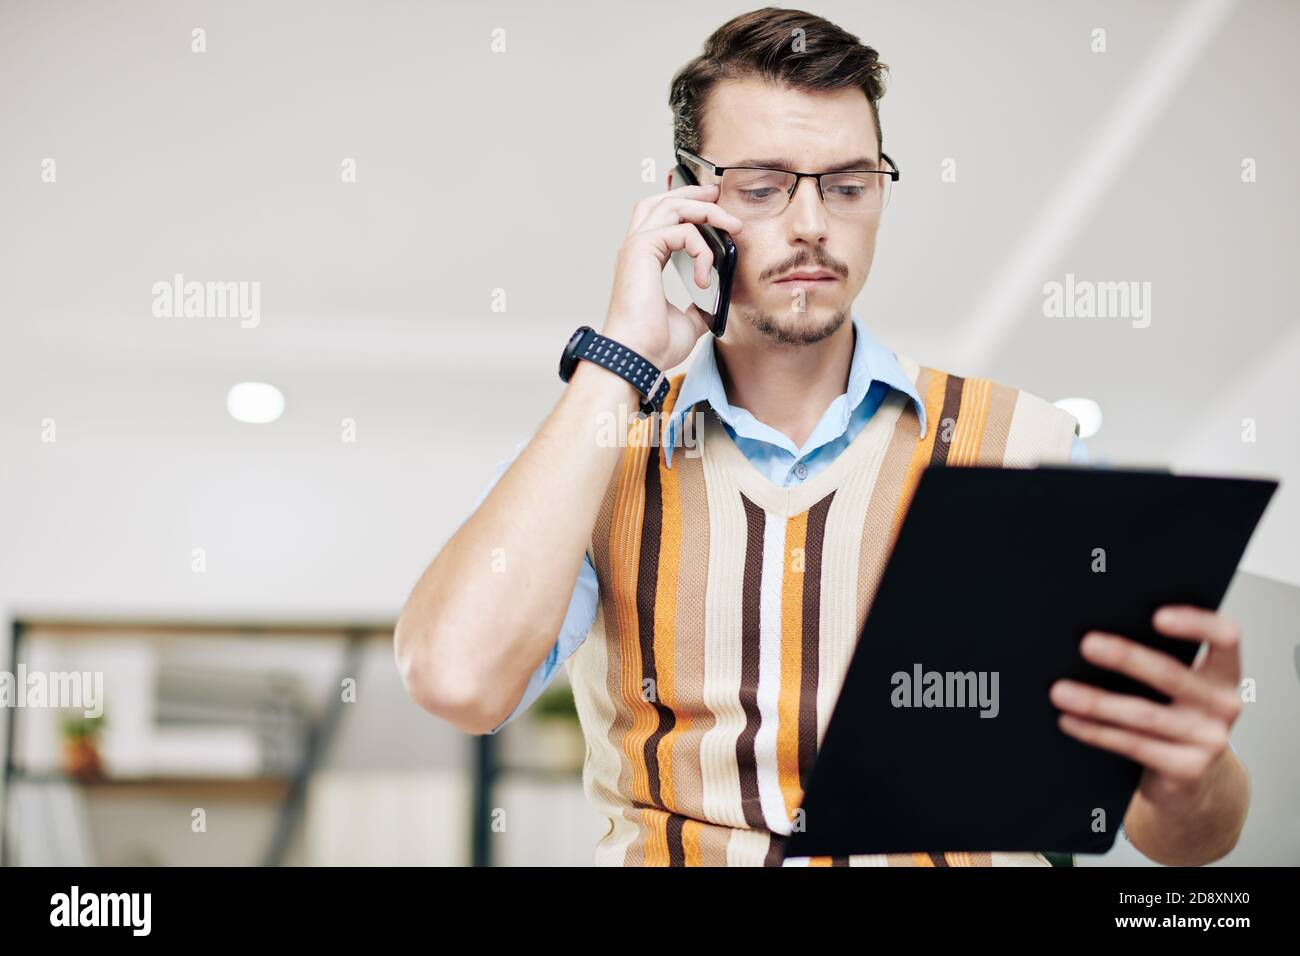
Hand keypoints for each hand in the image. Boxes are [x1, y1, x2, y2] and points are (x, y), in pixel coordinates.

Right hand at [602, 183, 742, 370]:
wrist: (638, 358)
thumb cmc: (654, 345)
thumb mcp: (689, 321)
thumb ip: (700, 305)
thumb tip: (718, 300)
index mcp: (644, 260)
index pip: (661, 217)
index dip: (687, 206)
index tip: (716, 209)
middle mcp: (636, 249)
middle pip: (662, 200)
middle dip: (694, 194)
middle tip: (720, 197)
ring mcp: (636, 247)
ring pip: (672, 206)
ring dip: (706, 212)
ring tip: (732, 226)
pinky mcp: (641, 250)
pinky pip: (682, 232)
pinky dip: (701, 249)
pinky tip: (704, 275)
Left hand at [1049, 605, 1243, 811]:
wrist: (1194, 780)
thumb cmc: (1174, 716)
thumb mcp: (1178, 689)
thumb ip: (1158, 662)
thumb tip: (1097, 639)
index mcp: (1223, 674)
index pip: (1224, 638)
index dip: (1196, 623)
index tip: (1157, 616)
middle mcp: (1224, 704)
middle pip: (1171, 675)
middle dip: (1125, 658)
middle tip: (1087, 644)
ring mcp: (1209, 740)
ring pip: (1144, 714)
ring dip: (1096, 702)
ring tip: (1060, 691)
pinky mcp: (1188, 769)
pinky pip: (1133, 745)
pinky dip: (1096, 732)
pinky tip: (1069, 720)